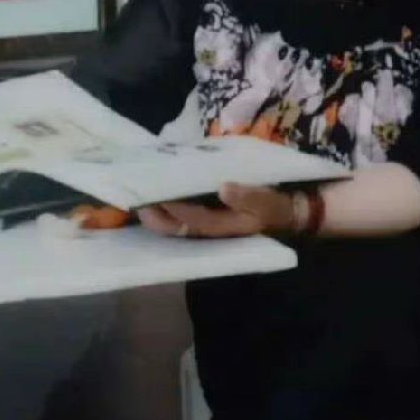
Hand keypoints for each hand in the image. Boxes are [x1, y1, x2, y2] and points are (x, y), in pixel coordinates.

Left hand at [136, 182, 294, 238]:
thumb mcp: (267, 202)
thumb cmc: (272, 207)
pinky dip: (165, 208)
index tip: (159, 196)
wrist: (282, 214)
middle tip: (137, 202)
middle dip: (156, 217)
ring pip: (174, 225)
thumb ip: (249, 196)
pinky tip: (155, 195)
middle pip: (176, 229)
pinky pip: (178, 216)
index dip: (176, 210)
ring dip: (157, 214)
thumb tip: (224, 188)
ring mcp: (204, 227)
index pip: (194, 221)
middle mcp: (209, 232)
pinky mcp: (203, 219)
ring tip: (139, 199)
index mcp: (223, 227)